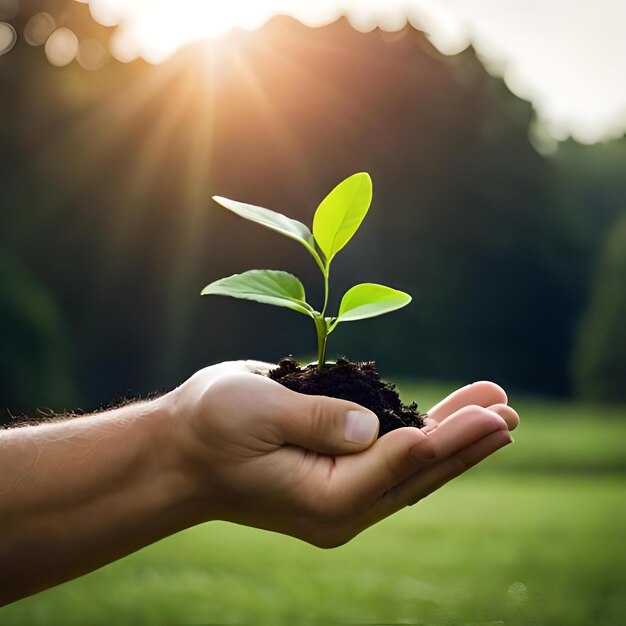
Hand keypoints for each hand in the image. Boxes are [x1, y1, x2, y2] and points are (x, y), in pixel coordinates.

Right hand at [166, 361, 518, 546]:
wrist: (182, 453)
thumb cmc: (209, 427)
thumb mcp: (255, 412)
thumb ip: (317, 418)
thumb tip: (374, 427)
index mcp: (322, 497)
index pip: (398, 464)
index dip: (445, 436)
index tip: (488, 415)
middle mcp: (340, 505)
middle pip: (419, 472)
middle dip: (466, 440)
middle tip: (509, 413)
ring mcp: (341, 493)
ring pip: (413, 468)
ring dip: (454, 437)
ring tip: (497, 410)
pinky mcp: (338, 475)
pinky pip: (392, 460)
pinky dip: (423, 437)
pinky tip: (448, 420)